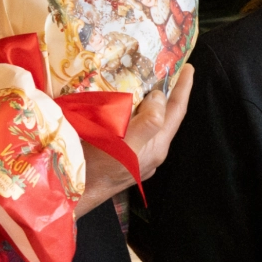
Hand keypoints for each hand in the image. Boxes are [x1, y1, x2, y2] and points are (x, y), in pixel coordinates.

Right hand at [75, 64, 192, 217]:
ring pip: (147, 122)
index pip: (176, 112)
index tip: (187, 66)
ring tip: (146, 81)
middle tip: (166, 68)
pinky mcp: (119, 155)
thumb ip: (148, 122)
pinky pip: (130, 127)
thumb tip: (160, 97)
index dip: (183, 88)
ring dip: (148, 101)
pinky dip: (131, 112)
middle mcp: (150, 151)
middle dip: (168, 92)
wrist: (73, 195)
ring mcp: (135, 155)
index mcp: (157, 146)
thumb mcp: (127, 145)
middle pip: (164, 116)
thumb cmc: (98, 170)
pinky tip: (121, 105)